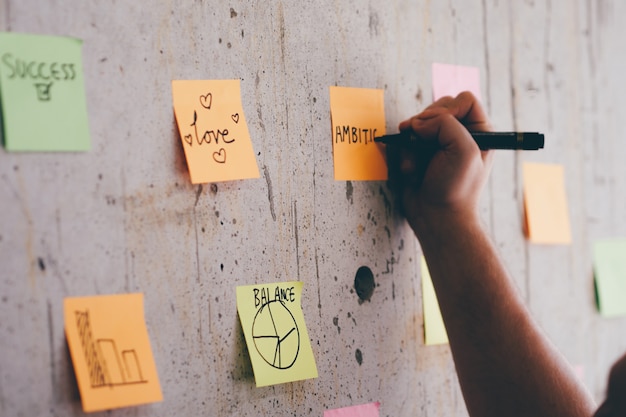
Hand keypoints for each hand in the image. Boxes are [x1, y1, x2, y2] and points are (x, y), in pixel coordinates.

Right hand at [388, 91, 493, 233]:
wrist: (437, 218)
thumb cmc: (457, 189)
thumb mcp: (463, 150)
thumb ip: (445, 125)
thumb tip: (418, 123)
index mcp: (479, 131)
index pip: (464, 100)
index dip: (448, 108)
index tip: (439, 125)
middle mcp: (459, 134)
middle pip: (438, 107)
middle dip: (425, 123)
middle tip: (419, 140)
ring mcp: (437, 144)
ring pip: (418, 123)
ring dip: (411, 142)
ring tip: (415, 163)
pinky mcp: (419, 154)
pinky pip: (406, 141)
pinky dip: (404, 154)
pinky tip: (411, 171)